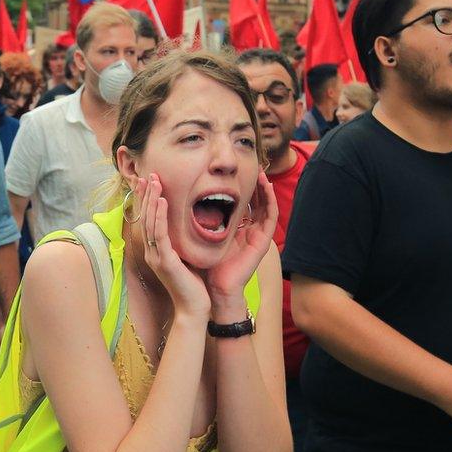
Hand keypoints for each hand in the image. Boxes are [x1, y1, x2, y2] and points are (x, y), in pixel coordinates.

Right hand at [137, 174, 210, 318]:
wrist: (194, 309)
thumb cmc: (193, 285)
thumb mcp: (186, 258)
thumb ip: (182, 243)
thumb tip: (186, 225)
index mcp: (156, 250)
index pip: (149, 220)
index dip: (146, 201)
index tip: (147, 182)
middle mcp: (152, 252)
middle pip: (145, 218)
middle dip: (145, 195)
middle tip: (146, 175)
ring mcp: (156, 256)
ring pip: (150, 222)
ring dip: (151, 200)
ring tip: (154, 181)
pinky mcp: (164, 261)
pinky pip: (160, 234)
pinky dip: (160, 216)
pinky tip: (162, 201)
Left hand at [205, 171, 277, 315]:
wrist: (212, 289)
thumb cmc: (204, 264)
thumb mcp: (198, 236)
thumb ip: (195, 220)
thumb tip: (180, 201)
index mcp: (234, 228)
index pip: (239, 201)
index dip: (238, 185)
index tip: (231, 169)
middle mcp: (248, 230)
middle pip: (254, 200)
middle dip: (252, 182)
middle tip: (249, 162)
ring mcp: (257, 235)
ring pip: (265, 204)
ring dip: (264, 186)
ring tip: (259, 169)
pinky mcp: (263, 241)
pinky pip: (271, 216)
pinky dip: (270, 200)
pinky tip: (265, 186)